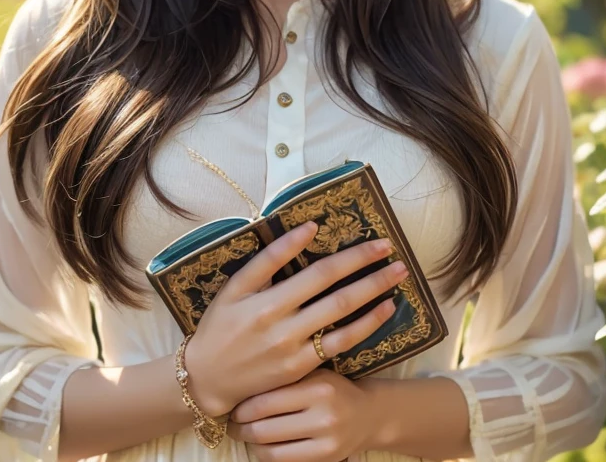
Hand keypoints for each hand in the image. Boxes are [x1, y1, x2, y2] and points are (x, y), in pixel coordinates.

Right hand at [183, 221, 408, 416]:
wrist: (208, 377)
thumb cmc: (220, 324)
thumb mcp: (235, 286)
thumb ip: (269, 258)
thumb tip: (306, 228)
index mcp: (267, 300)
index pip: (318, 271)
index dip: (350, 256)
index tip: (374, 242)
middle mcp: (285, 325)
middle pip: (337, 293)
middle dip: (370, 271)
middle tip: (393, 253)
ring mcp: (296, 350)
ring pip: (343, 319)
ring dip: (374, 295)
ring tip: (398, 277)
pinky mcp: (302, 368)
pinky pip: (340, 345)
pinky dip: (366, 327)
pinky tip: (385, 311)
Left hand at [227, 368, 377, 461]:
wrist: (367, 414)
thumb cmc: (331, 387)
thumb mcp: (313, 373)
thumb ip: (284, 376)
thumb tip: (240, 386)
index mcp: (316, 387)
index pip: (265, 401)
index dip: (241, 407)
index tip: (231, 404)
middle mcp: (322, 416)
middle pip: (264, 428)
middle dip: (240, 428)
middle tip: (230, 422)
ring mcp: (325, 441)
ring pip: (271, 449)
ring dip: (251, 443)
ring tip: (242, 433)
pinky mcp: (326, 459)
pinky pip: (284, 461)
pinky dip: (266, 454)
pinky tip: (260, 445)